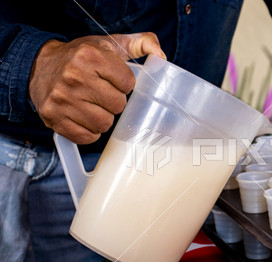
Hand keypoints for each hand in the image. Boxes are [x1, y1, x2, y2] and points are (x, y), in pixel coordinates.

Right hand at [29, 33, 165, 143]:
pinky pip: (86, 137)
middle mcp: (74, 77)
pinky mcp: (53, 117)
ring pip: (104, 124)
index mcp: (90, 56)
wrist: (38, 66)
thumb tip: (161, 56)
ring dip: (103, 118)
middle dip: (114, 101)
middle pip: (117, 106)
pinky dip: (90, 131)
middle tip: (102, 93)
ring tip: (93, 105)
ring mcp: (62, 99)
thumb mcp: (109, 43)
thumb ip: (141, 43)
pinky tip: (84, 117)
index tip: (113, 80)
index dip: (124, 84)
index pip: (128, 83)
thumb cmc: (80, 57)